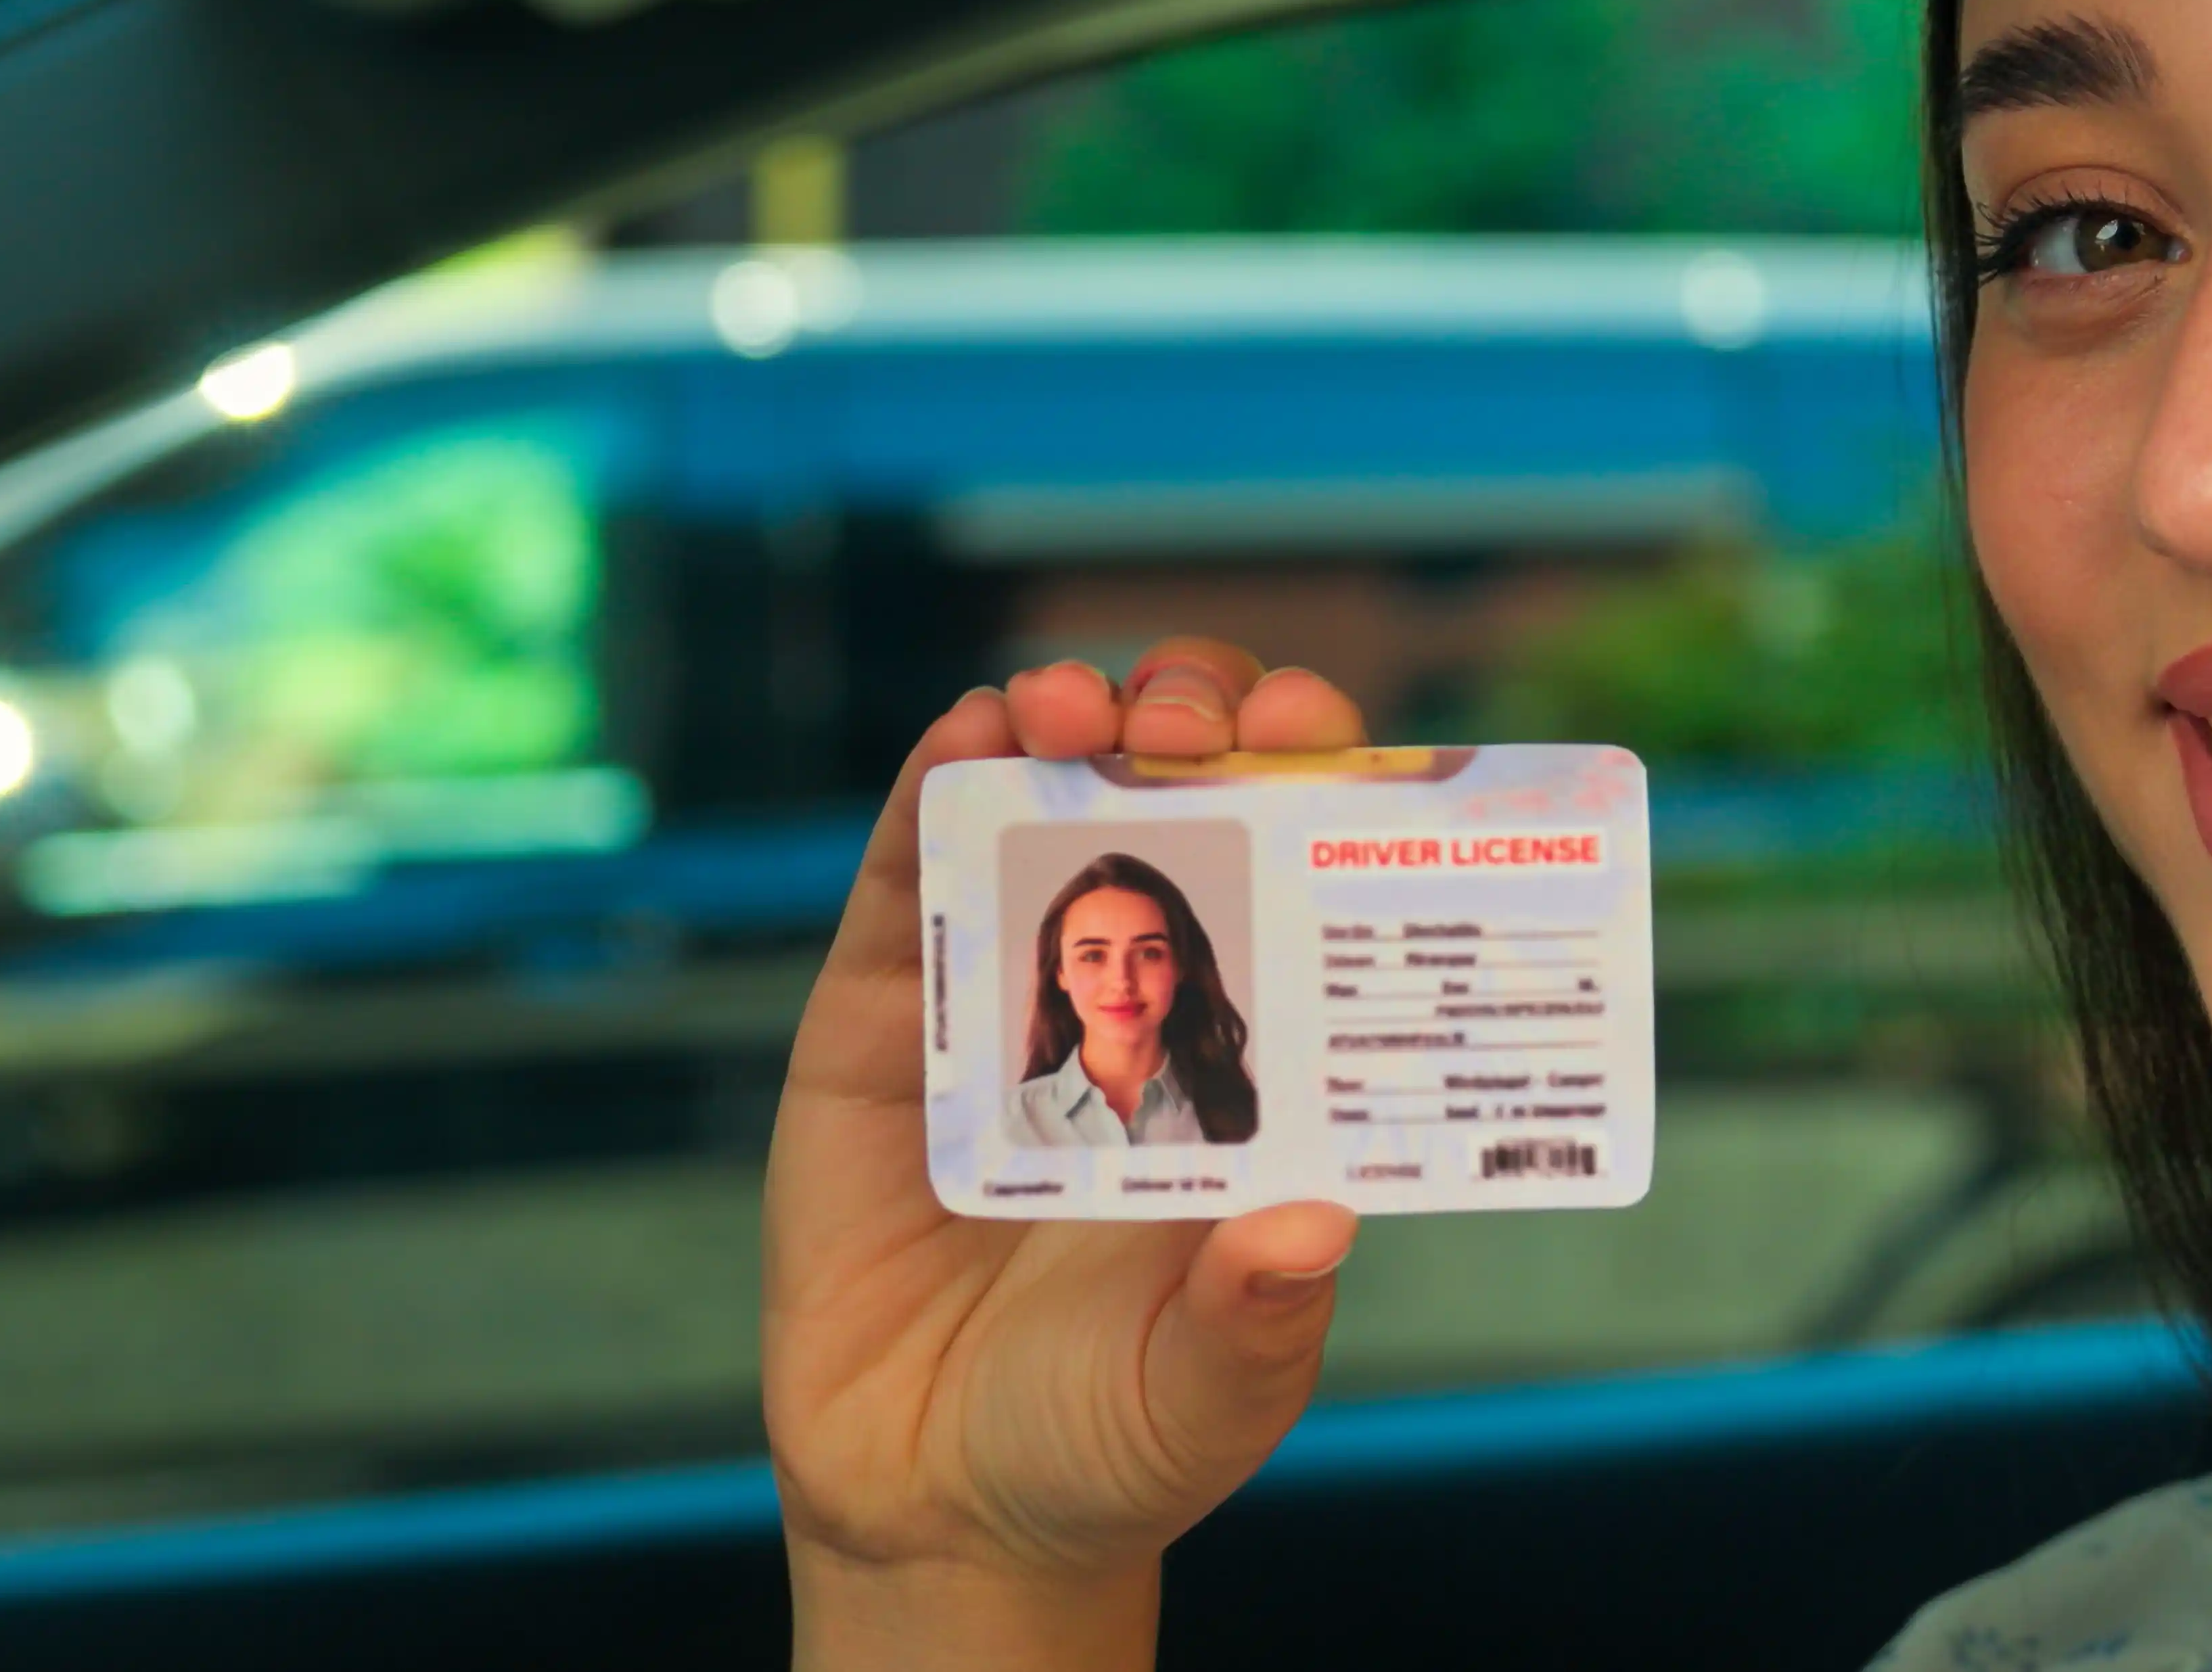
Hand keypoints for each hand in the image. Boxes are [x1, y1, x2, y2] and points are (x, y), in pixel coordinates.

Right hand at [763, 640, 1377, 1669]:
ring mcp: (1002, 990)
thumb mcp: (1214, 1391)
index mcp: (1248, 1049)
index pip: (1305, 869)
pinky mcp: (881, 1022)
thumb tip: (1317, 1225)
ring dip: (1067, 717)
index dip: (1321, 785)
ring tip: (1075, 705)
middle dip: (1201, 718)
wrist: (940, 1505)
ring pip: (1045, 801)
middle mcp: (1134, 991)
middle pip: (1185, 794)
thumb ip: (1263, 1319)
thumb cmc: (1112, 1437)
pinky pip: (903, 879)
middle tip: (1201, 725)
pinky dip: (929, 791)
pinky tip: (964, 740)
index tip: (1330, 747)